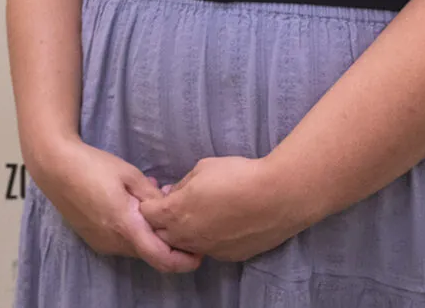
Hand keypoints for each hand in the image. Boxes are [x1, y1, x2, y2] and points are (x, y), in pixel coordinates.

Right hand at [29, 141, 202, 273]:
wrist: (54, 167)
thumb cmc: (92, 165)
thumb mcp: (130, 174)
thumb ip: (153, 196)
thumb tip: (172, 210)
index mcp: (126, 226)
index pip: (161, 259)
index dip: (184, 261)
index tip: (198, 252)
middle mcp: (114, 242)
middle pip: (150, 254)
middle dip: (167, 242)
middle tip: (176, 217)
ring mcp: (102, 244)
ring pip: (136, 248)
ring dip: (148, 235)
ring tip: (150, 205)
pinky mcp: (94, 240)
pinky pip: (121, 243)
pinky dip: (132, 232)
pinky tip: (130, 207)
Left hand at [138, 155, 313, 262]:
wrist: (277, 197)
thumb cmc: (237, 175)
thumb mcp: (201, 169)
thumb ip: (181, 185)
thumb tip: (171, 194)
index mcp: (176, 213)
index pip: (146, 214)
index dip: (150, 204)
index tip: (160, 195)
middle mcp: (188, 237)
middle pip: (162, 234)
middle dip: (163, 221)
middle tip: (176, 205)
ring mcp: (209, 249)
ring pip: (186, 245)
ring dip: (185, 232)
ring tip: (201, 213)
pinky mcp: (229, 256)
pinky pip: (209, 249)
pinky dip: (208, 238)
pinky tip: (223, 223)